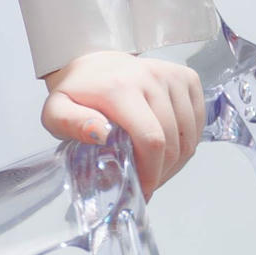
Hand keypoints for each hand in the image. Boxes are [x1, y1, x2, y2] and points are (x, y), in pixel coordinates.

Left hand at [41, 49, 204, 196]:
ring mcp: (172, 76)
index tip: (141, 188)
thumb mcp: (56, 112)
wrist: (95, 65)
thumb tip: (100, 134)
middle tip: (146, 181)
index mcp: (119, 88)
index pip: (151, 139)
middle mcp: (150, 77)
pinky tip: (167, 146)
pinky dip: (187, 142)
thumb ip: (71, 125)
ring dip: (176, 161)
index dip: (151, 171)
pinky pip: (198, 123)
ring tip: (155, 166)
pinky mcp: (186, 78)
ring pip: (190, 136)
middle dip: (162, 172)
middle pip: (173, 142)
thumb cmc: (78, 94)